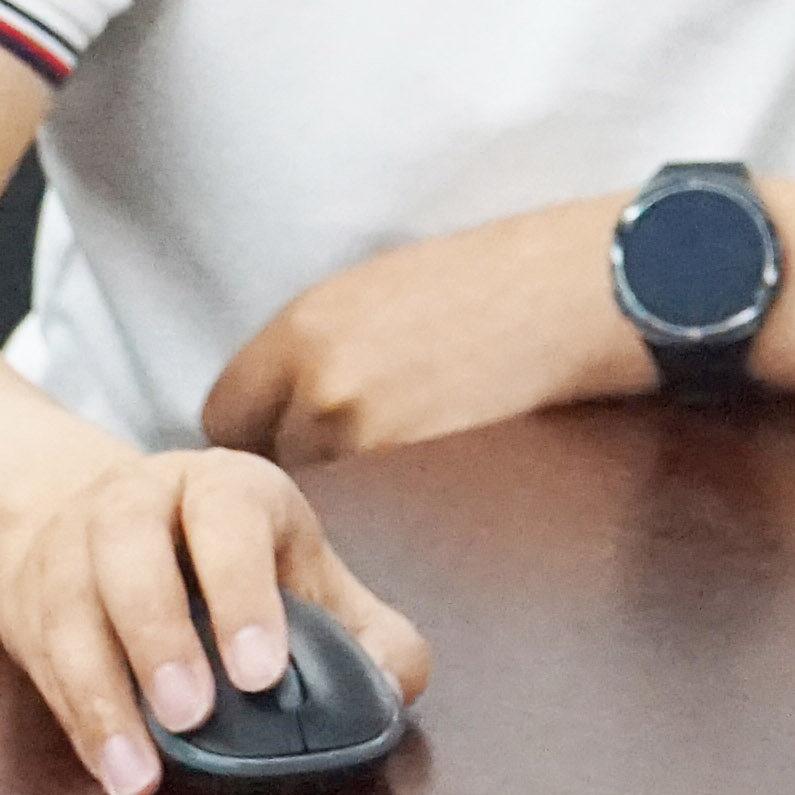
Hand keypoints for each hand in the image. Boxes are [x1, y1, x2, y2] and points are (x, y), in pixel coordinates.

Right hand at [0, 445, 429, 794]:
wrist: (106, 521)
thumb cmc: (229, 559)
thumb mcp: (302, 573)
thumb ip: (364, 628)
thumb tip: (393, 682)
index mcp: (223, 486)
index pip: (229, 517)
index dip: (243, 590)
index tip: (260, 672)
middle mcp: (140, 502)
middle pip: (133, 549)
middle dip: (160, 635)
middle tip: (192, 715)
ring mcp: (73, 547)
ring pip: (74, 609)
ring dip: (103, 695)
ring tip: (139, 774)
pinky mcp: (32, 603)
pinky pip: (44, 661)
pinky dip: (75, 720)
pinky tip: (110, 770)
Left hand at [205, 195, 652, 469]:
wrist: (570, 292)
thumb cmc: (485, 280)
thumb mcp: (372, 291)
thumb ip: (313, 345)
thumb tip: (281, 398)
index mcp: (304, 330)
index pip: (224, 417)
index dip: (253, 432)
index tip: (277, 436)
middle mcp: (320, 387)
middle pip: (267, 462)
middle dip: (297, 461)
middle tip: (342, 452)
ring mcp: (369, 441)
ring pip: (321, 495)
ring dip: (346, 485)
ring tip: (398, 458)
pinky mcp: (420, 480)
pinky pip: (377, 513)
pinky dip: (393, 504)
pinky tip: (428, 473)